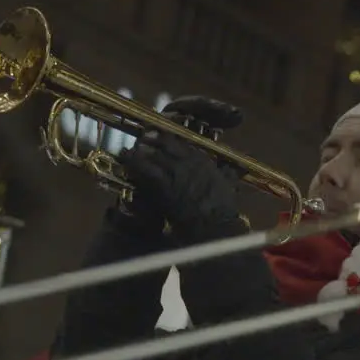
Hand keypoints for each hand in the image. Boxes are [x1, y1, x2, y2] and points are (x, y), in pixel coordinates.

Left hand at [120, 133, 243, 242]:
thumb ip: (227, 174)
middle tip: (138, 140)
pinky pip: (147, 171)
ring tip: (127, 152)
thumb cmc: (223, 208)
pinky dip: (135, 164)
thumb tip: (233, 170)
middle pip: (163, 145)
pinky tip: (127, 163)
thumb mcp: (228, 185)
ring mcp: (176, 173)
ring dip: (139, 152)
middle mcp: (188, 162)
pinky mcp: (165, 187)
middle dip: (149, 141)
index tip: (153, 135)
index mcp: (202, 160)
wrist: (216, 224)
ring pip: (153, 155)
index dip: (164, 137)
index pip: (179, 142)